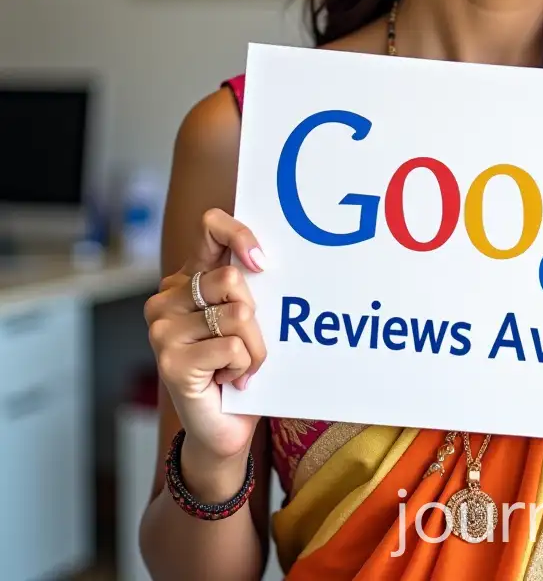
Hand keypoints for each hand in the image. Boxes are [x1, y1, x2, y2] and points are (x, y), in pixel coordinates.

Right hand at [144, 209, 267, 463]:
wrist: (224, 426)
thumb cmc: (239, 365)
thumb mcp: (249, 318)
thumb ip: (250, 286)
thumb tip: (268, 260)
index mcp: (188, 278)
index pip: (211, 228)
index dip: (240, 235)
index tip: (262, 262)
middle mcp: (167, 298)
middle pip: (233, 279)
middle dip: (257, 316)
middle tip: (249, 342)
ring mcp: (163, 330)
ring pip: (238, 314)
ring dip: (255, 346)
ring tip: (241, 365)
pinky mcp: (171, 360)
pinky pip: (233, 347)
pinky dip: (245, 366)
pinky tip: (230, 380)